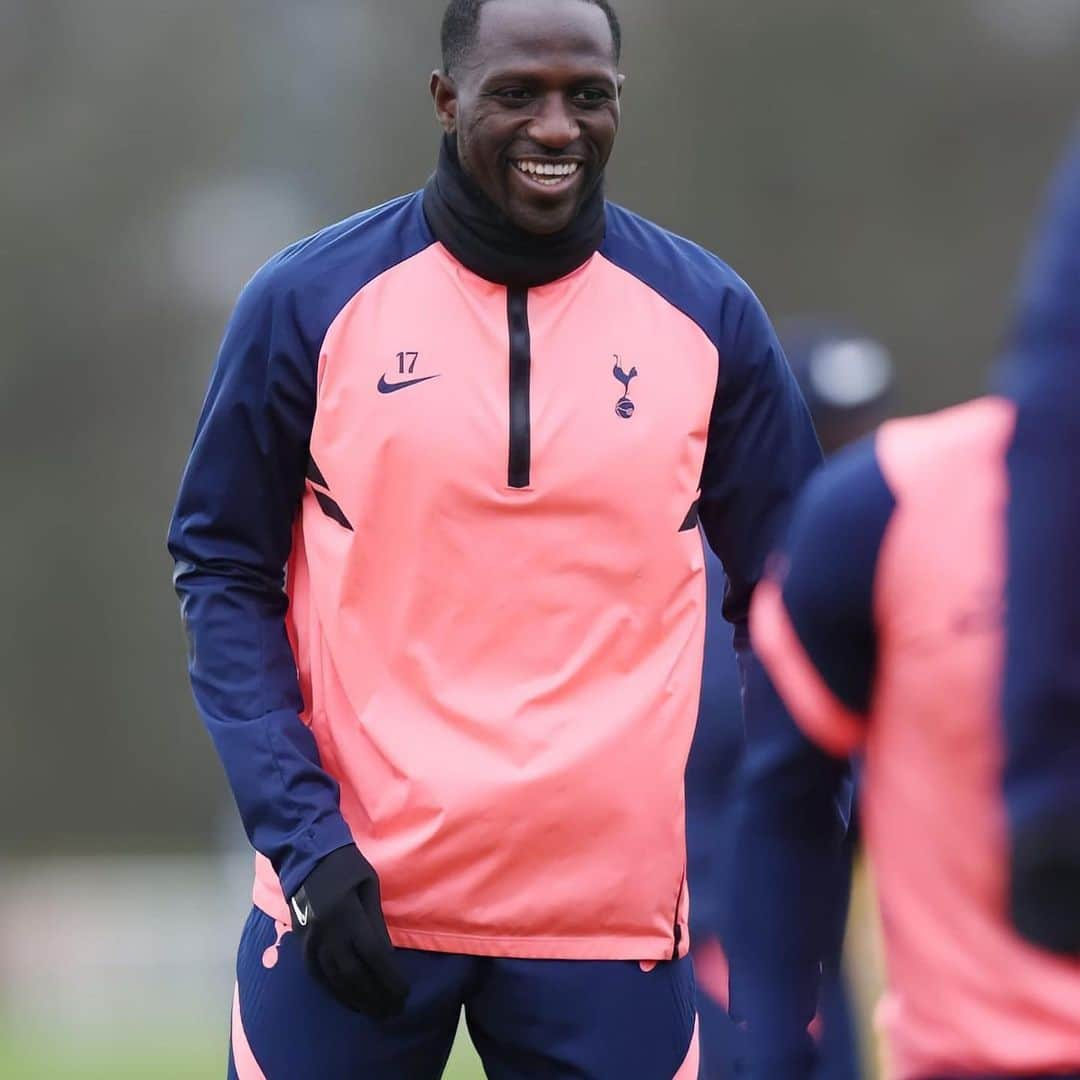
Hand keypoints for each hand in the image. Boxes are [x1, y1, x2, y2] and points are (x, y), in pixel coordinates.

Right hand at [290, 846, 409, 1016]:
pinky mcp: (300, 944)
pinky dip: (334, 991)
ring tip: (375, 1012)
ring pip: (335, 980)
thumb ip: (376, 921)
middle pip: (354, 974)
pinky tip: (348, 1000)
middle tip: (394, 1010)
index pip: (374, 955)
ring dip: (357, 999)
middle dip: (376, 996)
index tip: (404, 992)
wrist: (306, 856)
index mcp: (348, 914)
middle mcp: (328, 932)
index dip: (390, 977)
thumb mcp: (369, 886)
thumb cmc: (345, 867)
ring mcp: (311, 941)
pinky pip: (317, 975)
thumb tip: (385, 955)